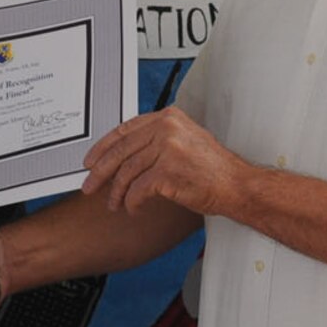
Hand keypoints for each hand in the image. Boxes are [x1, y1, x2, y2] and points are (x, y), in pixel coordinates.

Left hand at [81, 107, 248, 215]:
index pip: (125, 129)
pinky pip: (138, 190)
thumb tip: (124, 155)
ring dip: (116, 192)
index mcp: (169, 117)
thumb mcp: (186, 141)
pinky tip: (134, 208)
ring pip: (127, 172)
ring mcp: (167, 148)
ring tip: (114, 204)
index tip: (90, 161)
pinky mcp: (168, 171)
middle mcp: (167, 128)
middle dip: (100, 172)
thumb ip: (157, 139)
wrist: (236, 185)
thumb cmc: (213, 169)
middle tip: (89, 186)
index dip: (103, 147)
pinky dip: (132, 203)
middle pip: (121, 151)